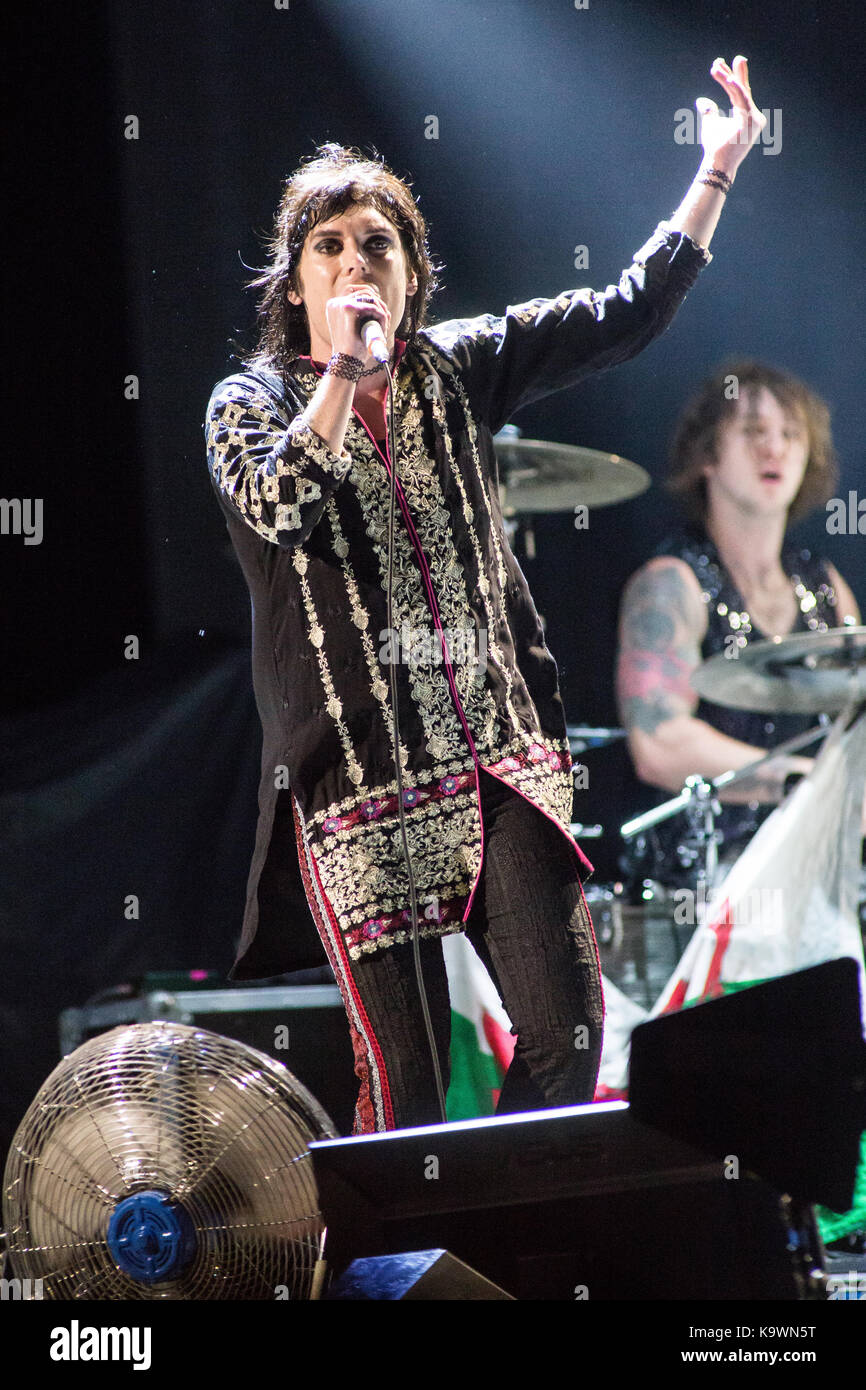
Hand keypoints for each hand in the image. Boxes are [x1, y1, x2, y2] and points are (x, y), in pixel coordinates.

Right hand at [325, 284, 390, 366]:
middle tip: (387, 319)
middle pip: (364, 292)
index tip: (381, 314)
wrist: (346, 363)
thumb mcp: (354, 330)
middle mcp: (335, 302)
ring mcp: (340, 304)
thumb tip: (380, 308)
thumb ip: (360, 318)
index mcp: (335, 306)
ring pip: (370, 299)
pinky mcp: (348, 308)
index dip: (372, 300)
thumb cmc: (352, 350)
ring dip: (382, 310)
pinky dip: (382, 316)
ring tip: (385, 326)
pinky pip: (372, 307)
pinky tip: (383, 328)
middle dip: (379, 304)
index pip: (356, 292)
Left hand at [697, 55, 766, 176]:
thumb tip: (701, 100)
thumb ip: (709, 111)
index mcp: (746, 115)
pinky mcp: (751, 121)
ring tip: (716, 67)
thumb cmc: (716, 148)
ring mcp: (754, 119)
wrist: (718, 164)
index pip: (740, 92)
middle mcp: (754, 115)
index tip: (721, 64)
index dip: (732, 77)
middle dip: (733, 72)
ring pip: (740, 92)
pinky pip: (742, 100)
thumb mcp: (711, 124)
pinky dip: (735, 88)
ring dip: (727, 78)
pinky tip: (727, 79)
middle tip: (722, 59)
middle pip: (742, 89)